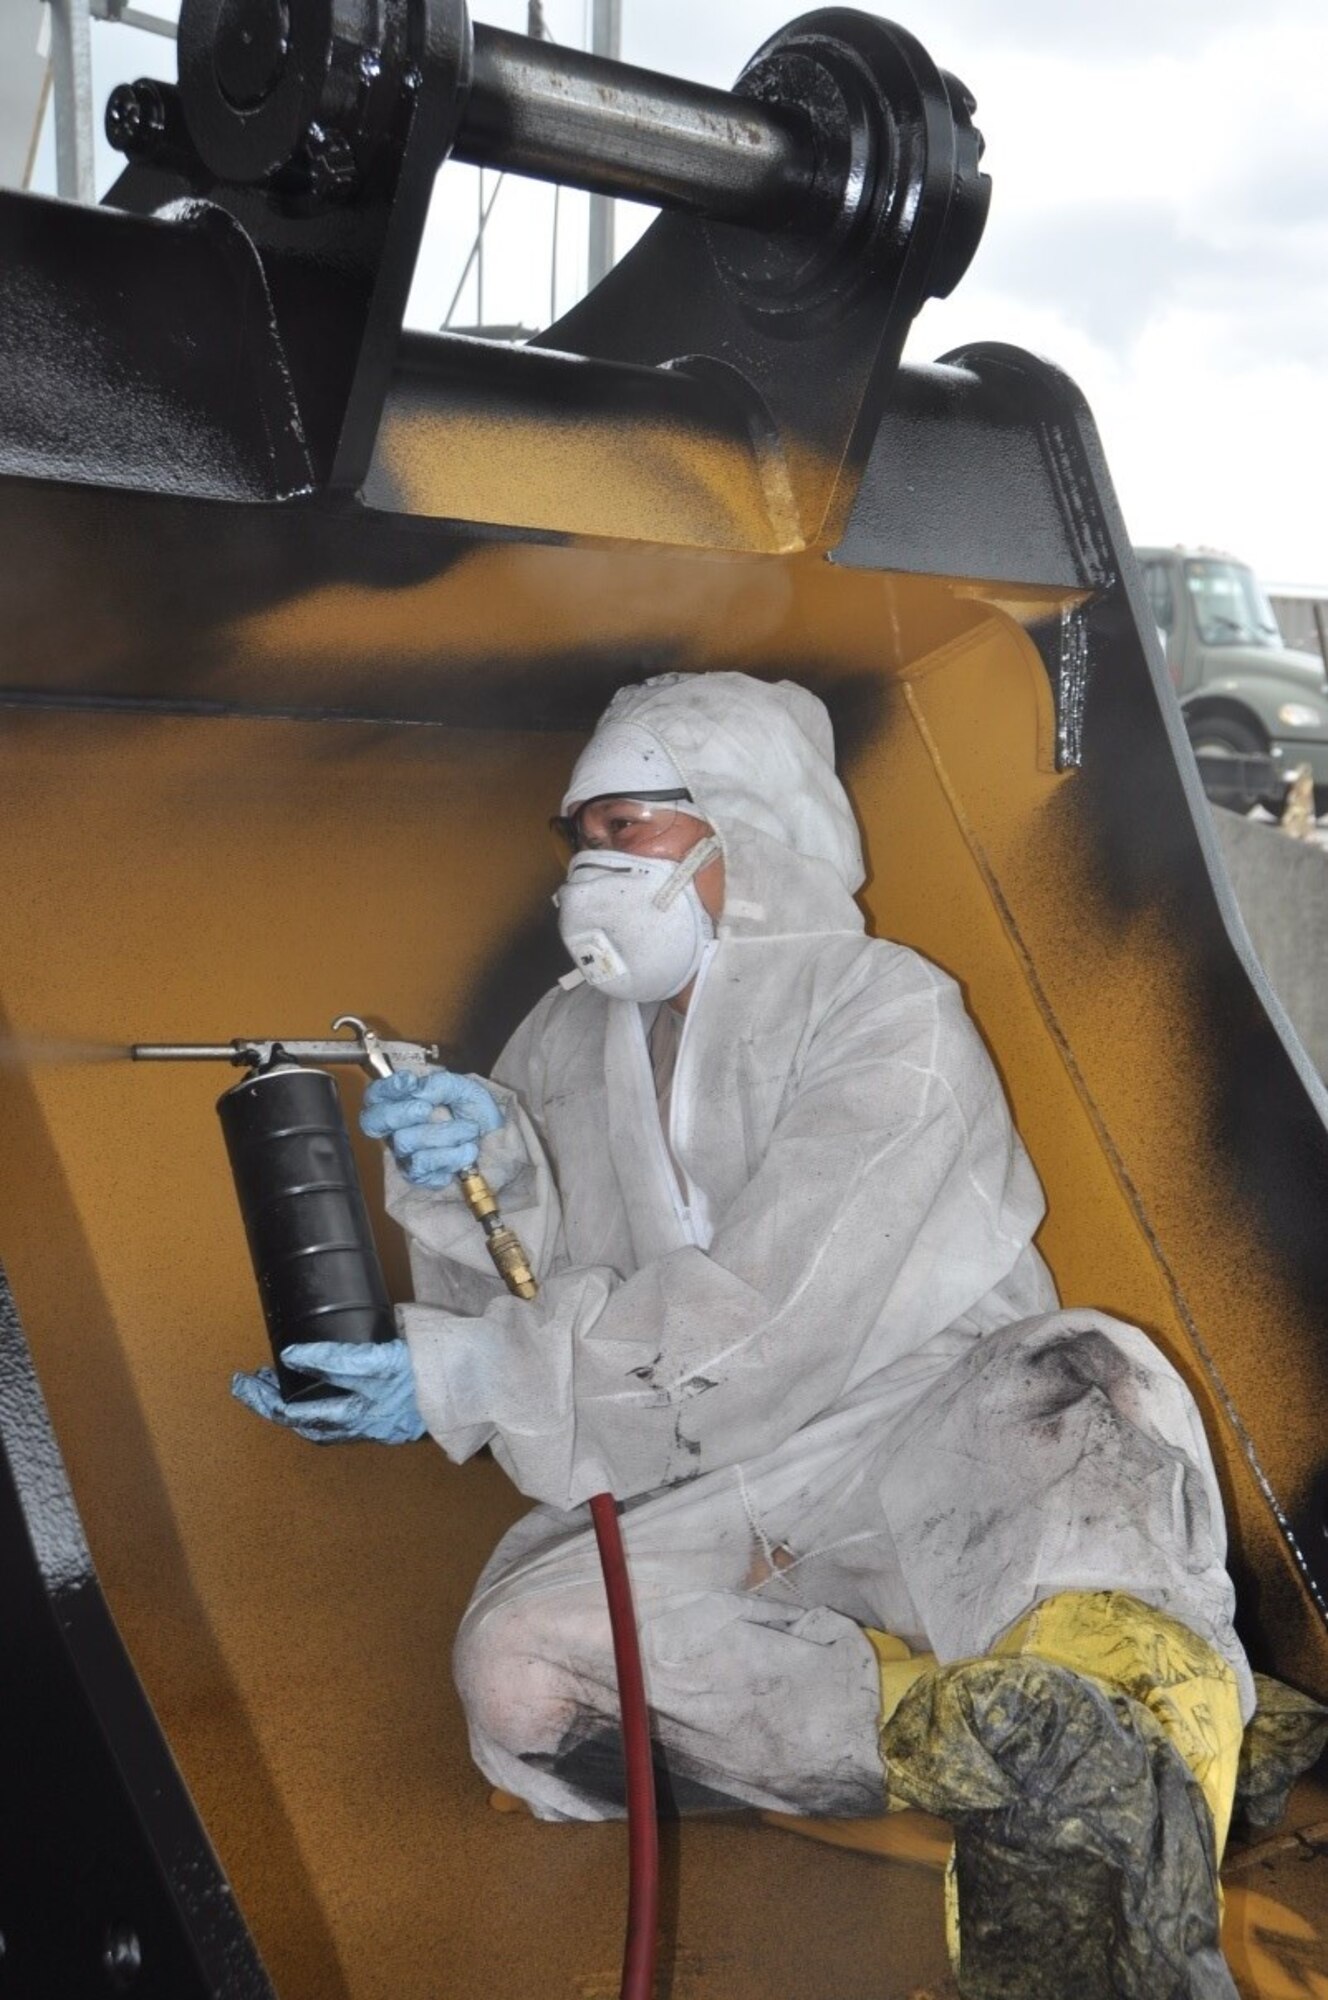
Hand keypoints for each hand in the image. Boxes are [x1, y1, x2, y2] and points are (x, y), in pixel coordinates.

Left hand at [231, 1338, 425, 1443]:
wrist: (476, 1393)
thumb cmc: (442, 1360)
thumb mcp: (405, 1342)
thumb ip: (368, 1342)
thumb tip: (328, 1339)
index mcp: (381, 1383)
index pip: (335, 1374)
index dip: (307, 1361)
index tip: (284, 1354)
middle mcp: (374, 1411)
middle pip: (311, 1414)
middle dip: (270, 1401)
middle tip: (242, 1384)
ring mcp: (376, 1425)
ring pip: (318, 1430)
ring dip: (285, 1414)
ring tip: (261, 1393)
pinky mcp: (382, 1431)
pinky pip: (336, 1432)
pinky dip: (310, 1420)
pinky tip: (299, 1407)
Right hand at [359, 1068, 503, 1186]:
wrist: (500, 1145)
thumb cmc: (476, 1114)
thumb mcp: (464, 1089)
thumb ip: (441, 1083)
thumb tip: (418, 1089)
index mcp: (402, 1103)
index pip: (376, 1095)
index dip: (386, 1088)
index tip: (410, 1081)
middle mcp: (396, 1129)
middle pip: (374, 1121)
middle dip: (400, 1112)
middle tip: (426, 1109)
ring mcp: (404, 1154)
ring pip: (405, 1142)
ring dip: (445, 1134)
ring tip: (469, 1131)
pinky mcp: (419, 1176)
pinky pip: (422, 1166)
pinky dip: (451, 1156)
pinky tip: (466, 1151)